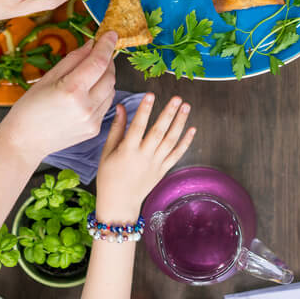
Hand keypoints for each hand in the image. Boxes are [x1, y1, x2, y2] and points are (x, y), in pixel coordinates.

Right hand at [0, 34, 117, 166]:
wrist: (24, 141)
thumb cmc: (30, 107)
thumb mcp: (48, 77)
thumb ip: (73, 59)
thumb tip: (92, 44)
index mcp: (71, 90)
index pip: (98, 62)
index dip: (107, 45)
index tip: (111, 34)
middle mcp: (86, 106)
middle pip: (109, 75)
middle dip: (107, 60)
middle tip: (99, 53)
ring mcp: (92, 120)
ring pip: (111, 90)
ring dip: (106, 77)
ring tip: (91, 74)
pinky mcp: (94, 129)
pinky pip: (106, 104)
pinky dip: (102, 93)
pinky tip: (88, 92)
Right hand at [94, 94, 195, 220]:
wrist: (119, 204)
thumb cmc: (108, 177)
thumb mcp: (107, 152)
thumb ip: (116, 128)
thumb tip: (120, 107)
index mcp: (127, 151)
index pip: (137, 127)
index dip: (144, 110)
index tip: (150, 95)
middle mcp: (144, 157)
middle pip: (158, 132)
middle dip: (168, 114)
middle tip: (177, 98)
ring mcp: (155, 164)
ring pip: (170, 141)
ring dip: (180, 123)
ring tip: (186, 107)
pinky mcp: (163, 170)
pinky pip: (176, 155)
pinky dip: (185, 142)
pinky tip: (192, 129)